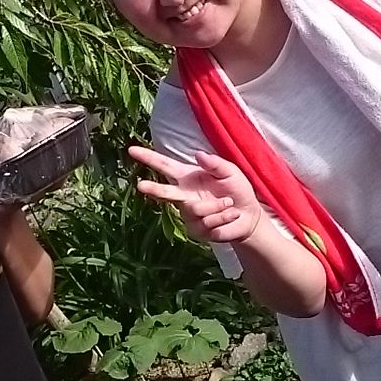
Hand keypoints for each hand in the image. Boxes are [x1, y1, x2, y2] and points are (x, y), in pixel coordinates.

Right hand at [128, 146, 265, 244]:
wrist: (249, 216)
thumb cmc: (237, 190)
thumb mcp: (230, 171)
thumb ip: (215, 163)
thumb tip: (198, 154)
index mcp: (188, 177)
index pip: (164, 165)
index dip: (148, 158)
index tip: (131, 150)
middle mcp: (184, 195)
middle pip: (163, 191)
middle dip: (153, 188)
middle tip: (141, 185)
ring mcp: (188, 214)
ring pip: (195, 209)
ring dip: (216, 205)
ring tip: (229, 203)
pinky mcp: (196, 229)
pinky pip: (207, 222)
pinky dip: (222, 217)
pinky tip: (230, 214)